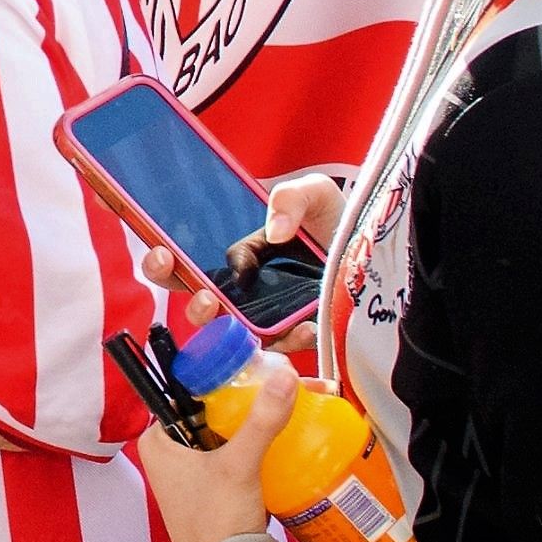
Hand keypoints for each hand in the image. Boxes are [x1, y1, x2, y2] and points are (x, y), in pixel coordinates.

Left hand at [134, 353, 290, 541]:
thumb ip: (261, 420)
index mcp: (158, 441)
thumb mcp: (238, 466)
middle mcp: (170, 454)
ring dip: (258, 420)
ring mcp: (192, 474)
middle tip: (289, 382)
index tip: (257, 361)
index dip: (223, 374)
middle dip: (250, 396)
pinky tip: (288, 434)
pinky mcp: (216, 490)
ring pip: (228, 432)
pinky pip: (238, 454)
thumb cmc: (216, 524)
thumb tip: (286, 375)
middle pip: (212, 411)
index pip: (186, 390)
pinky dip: (259, 444)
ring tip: (297, 400)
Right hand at [139, 172, 340, 339]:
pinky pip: (284, 348)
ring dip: (228, 332)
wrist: (379, 250)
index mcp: (235, 253)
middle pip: (200, 305)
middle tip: (204, 297)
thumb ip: (289, 197)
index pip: (184, 263)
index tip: (161, 253)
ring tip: (237, 320)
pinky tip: (306, 326)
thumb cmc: (339, 221)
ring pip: (233, 336)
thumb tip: (275, 231)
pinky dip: (291, 340)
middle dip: (192, 305)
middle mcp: (244, 290)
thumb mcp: (315, 194)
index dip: (163, 262)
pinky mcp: (297, 336)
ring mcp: (268, 316)